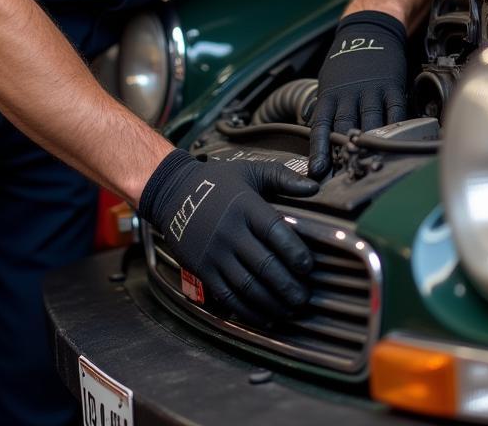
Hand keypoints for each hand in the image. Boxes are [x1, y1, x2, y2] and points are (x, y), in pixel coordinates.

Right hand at [138, 149, 318, 324]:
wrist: (172, 193)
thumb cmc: (218, 181)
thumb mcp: (250, 171)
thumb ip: (284, 177)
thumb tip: (315, 186)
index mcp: (245, 206)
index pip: (275, 232)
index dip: (295, 252)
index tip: (308, 267)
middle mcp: (230, 231)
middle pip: (264, 264)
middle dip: (288, 286)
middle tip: (305, 297)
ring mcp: (215, 253)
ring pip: (247, 285)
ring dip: (272, 302)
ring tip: (290, 309)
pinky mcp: (203, 269)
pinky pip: (227, 295)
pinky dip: (248, 310)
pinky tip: (265, 316)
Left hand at [307, 11, 406, 178]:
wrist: (369, 31)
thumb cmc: (347, 62)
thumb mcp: (330, 83)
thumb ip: (329, 109)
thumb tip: (323, 138)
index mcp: (330, 94)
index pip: (321, 126)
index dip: (318, 149)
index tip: (317, 169)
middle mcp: (349, 94)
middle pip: (346, 127)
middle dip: (346, 151)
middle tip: (347, 173)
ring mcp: (371, 90)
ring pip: (371, 122)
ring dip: (371, 144)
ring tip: (372, 164)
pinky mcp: (392, 87)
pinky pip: (395, 111)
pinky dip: (395, 128)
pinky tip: (396, 142)